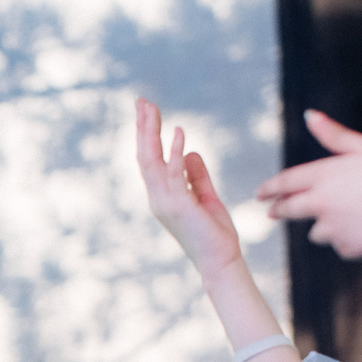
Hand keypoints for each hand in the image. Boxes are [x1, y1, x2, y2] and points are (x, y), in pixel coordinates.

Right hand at [136, 98, 245, 275]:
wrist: (219, 261)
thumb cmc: (214, 233)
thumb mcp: (206, 197)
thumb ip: (197, 175)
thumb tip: (189, 152)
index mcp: (162, 196)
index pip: (149, 160)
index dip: (146, 135)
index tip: (146, 111)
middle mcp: (157, 198)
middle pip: (144, 155)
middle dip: (143, 127)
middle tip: (141, 100)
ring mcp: (165, 202)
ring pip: (152, 161)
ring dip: (151, 133)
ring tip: (151, 109)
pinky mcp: (179, 206)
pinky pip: (174, 173)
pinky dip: (174, 151)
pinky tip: (178, 132)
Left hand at [253, 111, 361, 260]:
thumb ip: (335, 135)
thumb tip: (309, 116)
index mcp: (324, 176)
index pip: (286, 182)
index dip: (270, 188)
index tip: (260, 193)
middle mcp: (320, 204)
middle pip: (289, 210)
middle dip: (278, 210)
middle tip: (271, 211)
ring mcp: (331, 230)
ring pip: (317, 231)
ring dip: (323, 226)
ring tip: (349, 217)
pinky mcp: (345, 249)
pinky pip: (341, 244)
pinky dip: (350, 238)